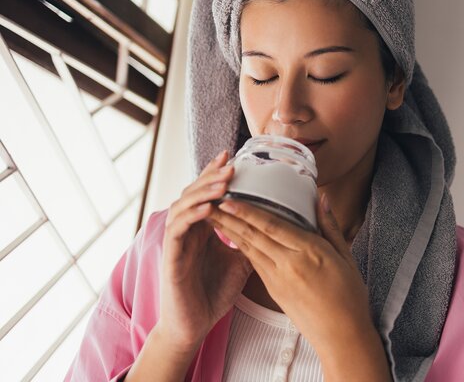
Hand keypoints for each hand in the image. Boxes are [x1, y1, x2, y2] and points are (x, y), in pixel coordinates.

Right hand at [156, 150, 253, 352]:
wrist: (194, 325)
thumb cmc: (214, 293)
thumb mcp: (240, 262)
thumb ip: (250, 241)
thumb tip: (275, 226)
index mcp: (203, 228)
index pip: (207, 193)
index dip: (217, 174)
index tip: (234, 155)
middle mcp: (188, 230)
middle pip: (194, 192)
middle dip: (211, 176)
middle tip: (230, 162)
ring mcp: (177, 242)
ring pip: (183, 205)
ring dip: (203, 191)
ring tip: (223, 180)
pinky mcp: (170, 257)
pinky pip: (177, 230)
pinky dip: (192, 216)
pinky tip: (208, 208)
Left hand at [208, 194, 375, 352]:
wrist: (341, 338)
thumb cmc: (349, 296)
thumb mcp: (346, 257)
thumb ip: (329, 226)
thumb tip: (320, 199)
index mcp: (309, 252)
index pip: (272, 226)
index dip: (248, 212)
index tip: (229, 199)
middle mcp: (289, 264)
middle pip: (254, 236)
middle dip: (229, 218)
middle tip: (209, 201)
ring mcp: (278, 279)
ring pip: (249, 249)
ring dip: (229, 231)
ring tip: (213, 216)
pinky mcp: (273, 291)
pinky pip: (255, 262)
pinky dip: (242, 247)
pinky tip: (232, 237)